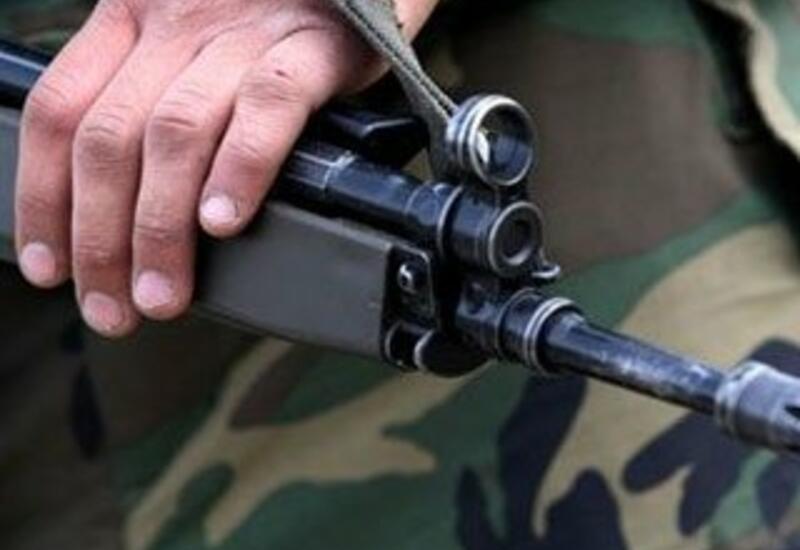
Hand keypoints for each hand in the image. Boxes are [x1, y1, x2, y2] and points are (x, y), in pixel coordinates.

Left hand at [14, 0, 436, 336]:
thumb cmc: (271, 16)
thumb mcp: (190, 42)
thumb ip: (153, 99)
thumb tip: (127, 211)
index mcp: (132, 17)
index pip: (59, 110)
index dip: (42, 197)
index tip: (50, 266)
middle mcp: (177, 22)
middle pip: (110, 138)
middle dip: (100, 238)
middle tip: (112, 306)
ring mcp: (243, 33)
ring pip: (175, 134)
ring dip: (160, 227)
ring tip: (162, 290)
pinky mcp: (311, 45)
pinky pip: (266, 108)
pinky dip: (240, 168)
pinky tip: (225, 220)